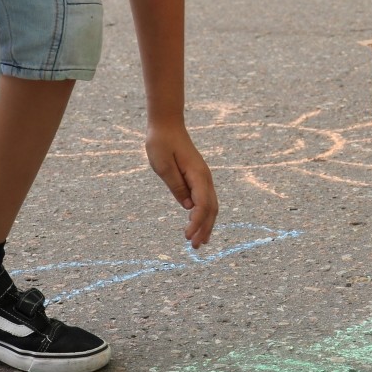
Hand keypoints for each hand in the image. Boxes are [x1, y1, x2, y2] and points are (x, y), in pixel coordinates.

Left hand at [145, 122, 218, 247]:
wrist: (166, 125)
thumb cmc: (161, 143)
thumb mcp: (162, 166)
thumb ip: (176, 186)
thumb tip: (188, 207)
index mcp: (197, 175)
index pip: (202, 205)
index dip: (196, 223)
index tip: (187, 237)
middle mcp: (204, 177)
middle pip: (211, 209)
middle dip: (204, 229)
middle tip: (195, 247)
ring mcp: (203, 178)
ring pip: (210, 206)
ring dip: (206, 224)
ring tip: (199, 242)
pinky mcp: (198, 178)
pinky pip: (205, 200)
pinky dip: (204, 215)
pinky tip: (198, 225)